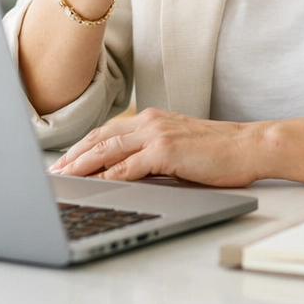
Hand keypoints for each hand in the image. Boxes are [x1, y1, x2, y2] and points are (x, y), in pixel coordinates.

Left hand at [50, 107, 263, 187]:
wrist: (249, 145)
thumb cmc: (218, 152)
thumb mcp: (177, 148)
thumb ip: (151, 155)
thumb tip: (124, 172)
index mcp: (151, 119)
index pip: (107, 132)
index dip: (82, 147)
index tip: (64, 161)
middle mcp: (150, 121)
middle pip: (101, 138)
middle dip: (74, 156)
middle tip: (54, 172)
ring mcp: (157, 133)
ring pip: (109, 149)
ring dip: (83, 165)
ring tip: (64, 178)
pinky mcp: (167, 150)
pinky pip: (131, 165)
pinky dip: (110, 174)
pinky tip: (96, 184)